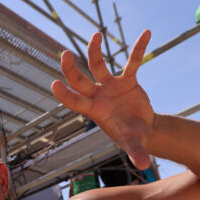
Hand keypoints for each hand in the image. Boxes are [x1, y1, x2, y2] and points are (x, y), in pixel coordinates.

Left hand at [52, 31, 154, 169]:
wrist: (143, 129)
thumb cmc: (132, 137)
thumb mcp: (133, 144)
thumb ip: (136, 152)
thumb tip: (144, 166)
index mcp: (95, 110)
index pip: (75, 101)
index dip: (64, 94)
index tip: (54, 84)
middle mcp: (98, 95)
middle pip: (80, 80)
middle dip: (71, 69)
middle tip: (64, 54)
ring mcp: (111, 86)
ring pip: (98, 65)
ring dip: (95, 51)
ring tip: (95, 35)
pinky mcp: (127, 80)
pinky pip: (132, 62)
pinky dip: (138, 49)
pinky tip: (146, 33)